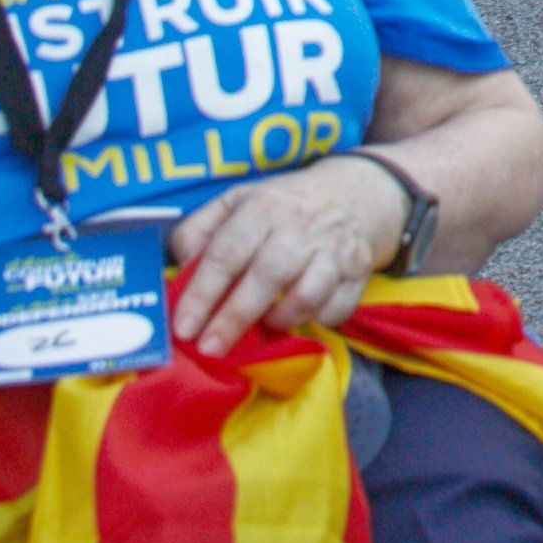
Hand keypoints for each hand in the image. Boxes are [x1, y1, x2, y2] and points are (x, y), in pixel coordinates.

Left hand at [165, 153, 410, 354]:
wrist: (353, 193)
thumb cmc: (280, 207)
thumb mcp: (234, 202)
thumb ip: (199, 231)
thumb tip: (183, 267)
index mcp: (263, 206)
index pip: (227, 252)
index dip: (202, 293)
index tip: (184, 327)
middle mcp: (301, 224)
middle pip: (266, 275)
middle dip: (234, 317)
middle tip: (210, 348)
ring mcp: (335, 247)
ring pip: (307, 293)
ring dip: (280, 319)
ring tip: (261, 329)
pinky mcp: (360, 269)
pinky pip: (338, 307)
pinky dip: (316, 320)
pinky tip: (298, 317)